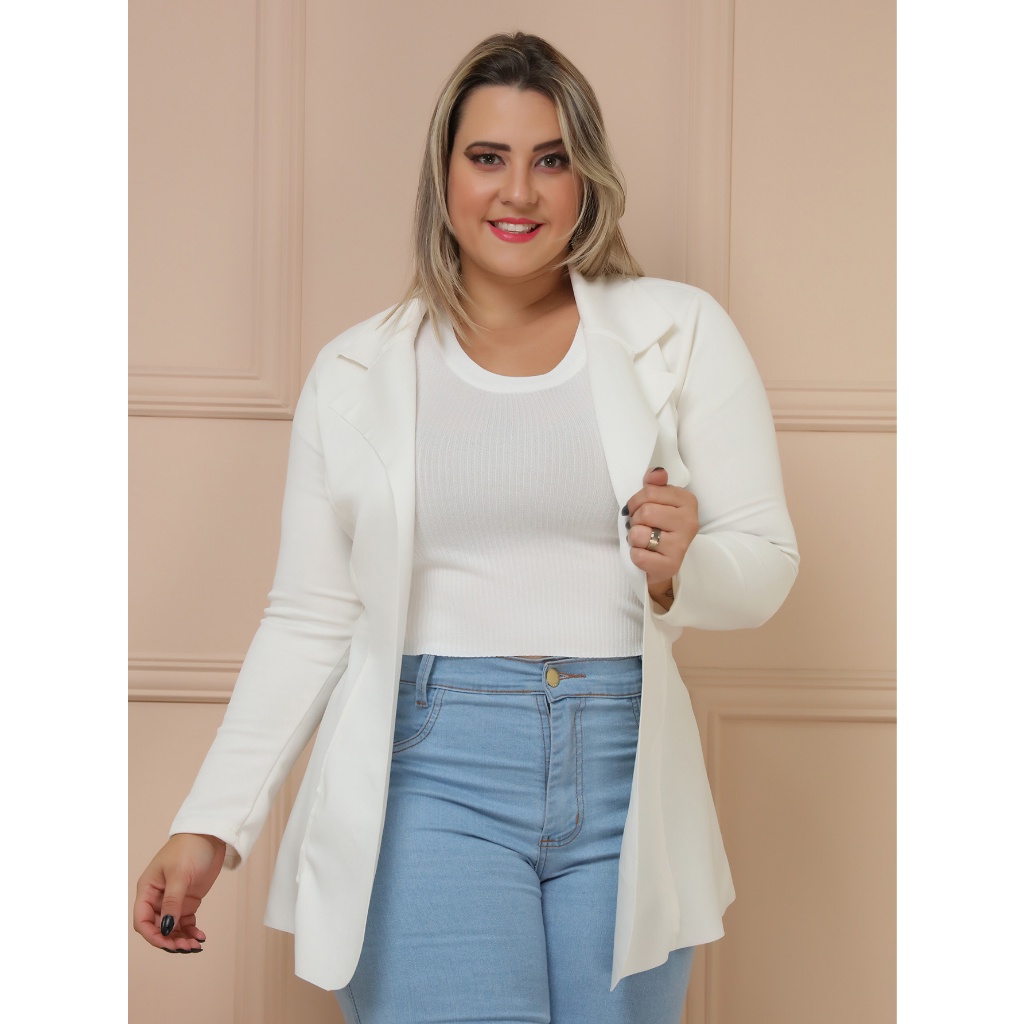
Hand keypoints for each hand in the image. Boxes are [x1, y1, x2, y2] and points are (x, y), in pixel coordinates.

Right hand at [133, 833, 226, 952]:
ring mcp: (173, 900)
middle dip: (169, 940)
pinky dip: (191, 931)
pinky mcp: (187, 900)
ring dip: (181, 939)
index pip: (142, 920)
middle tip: (186, 948)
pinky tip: (200, 937)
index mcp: (147, 890)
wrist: (210, 835)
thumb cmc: (189, 848)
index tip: (168, 943)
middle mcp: (157, 898)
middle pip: (157, 928)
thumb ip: (172, 902)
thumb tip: (166, 928)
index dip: (153, 935)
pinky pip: (185, 922)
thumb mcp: (179, 874)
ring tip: (195, 945)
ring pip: (172, 928)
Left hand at [624, 467, 698, 610]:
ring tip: (644, 540)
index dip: (636, 501)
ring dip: (634, 538)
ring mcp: (682, 545)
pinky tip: (646, 554)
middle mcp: (690, 522)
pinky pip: (639, 555)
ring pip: (639, 533)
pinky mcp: (671, 565)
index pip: (649, 491)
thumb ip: (655, 485)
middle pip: (644, 512)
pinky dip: (635, 555)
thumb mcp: (658, 502)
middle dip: (635, 520)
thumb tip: (656, 472)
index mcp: (688, 501)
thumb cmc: (659, 528)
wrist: (663, 563)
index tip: (639, 509)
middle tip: (641, 526)